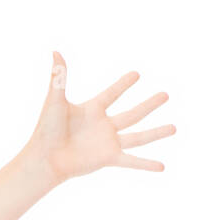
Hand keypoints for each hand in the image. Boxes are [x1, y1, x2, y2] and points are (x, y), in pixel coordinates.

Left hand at [28, 52, 175, 185]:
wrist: (44, 158)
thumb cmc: (46, 130)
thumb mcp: (55, 100)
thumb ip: (58, 76)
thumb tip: (55, 51)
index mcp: (92, 109)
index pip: (112, 93)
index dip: (124, 84)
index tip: (136, 74)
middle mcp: (103, 126)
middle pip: (133, 113)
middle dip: (150, 104)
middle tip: (166, 94)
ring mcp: (108, 142)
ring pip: (139, 136)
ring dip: (157, 132)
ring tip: (175, 128)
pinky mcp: (108, 157)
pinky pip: (132, 161)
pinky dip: (146, 165)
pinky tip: (162, 167)